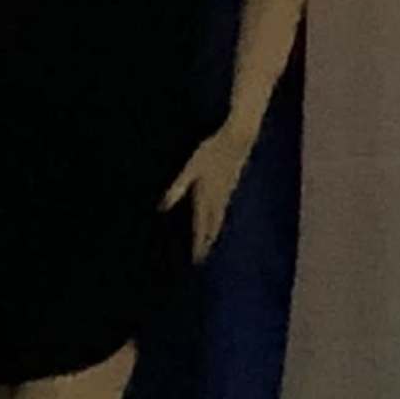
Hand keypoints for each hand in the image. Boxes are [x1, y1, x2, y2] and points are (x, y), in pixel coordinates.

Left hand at [163, 115, 257, 262]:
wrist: (238, 139)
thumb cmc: (211, 151)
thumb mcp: (189, 168)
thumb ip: (177, 188)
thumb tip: (161, 207)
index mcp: (206, 197)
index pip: (201, 227)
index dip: (198, 244)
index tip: (197, 260)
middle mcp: (218, 199)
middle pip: (212, 227)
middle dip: (207, 243)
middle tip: (203, 258)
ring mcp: (227, 193)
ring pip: (220, 219)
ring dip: (214, 233)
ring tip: (210, 243)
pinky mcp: (231, 186)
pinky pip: (224, 209)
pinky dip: (220, 220)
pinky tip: (219, 217)